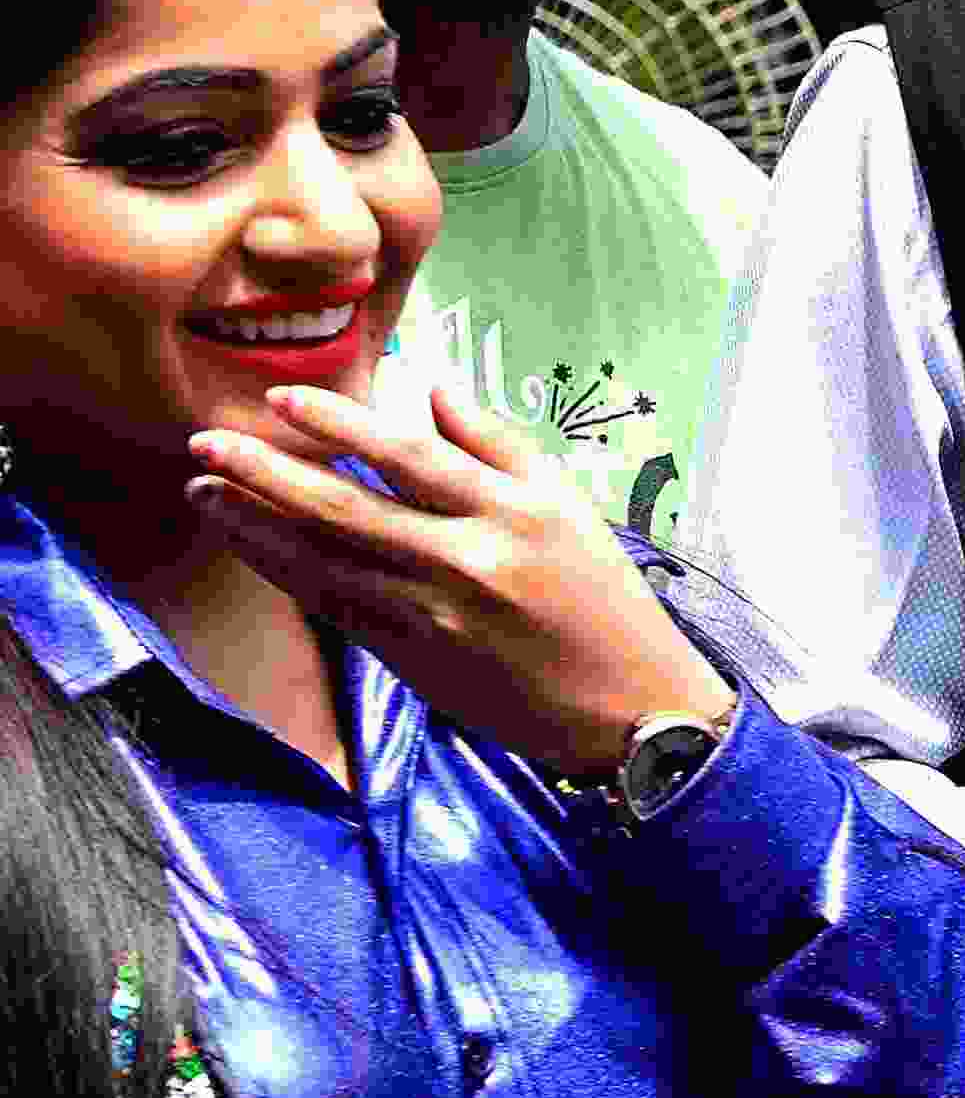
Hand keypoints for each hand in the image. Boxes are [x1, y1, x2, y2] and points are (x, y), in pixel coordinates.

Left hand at [184, 381, 730, 778]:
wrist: (628, 709)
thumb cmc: (604, 600)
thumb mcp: (569, 508)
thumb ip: (499, 445)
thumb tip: (430, 388)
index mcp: (514, 514)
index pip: (411, 455)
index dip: (340, 422)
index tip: (280, 398)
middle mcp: (468, 562)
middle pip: (345, 507)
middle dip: (265, 472)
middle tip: (204, 443)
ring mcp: (433, 616)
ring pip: (323, 561)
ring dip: (253, 524)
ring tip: (203, 490)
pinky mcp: (413, 660)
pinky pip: (333, 606)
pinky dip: (284, 572)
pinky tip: (249, 545)